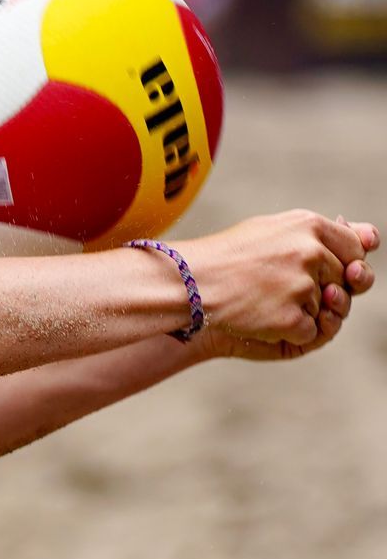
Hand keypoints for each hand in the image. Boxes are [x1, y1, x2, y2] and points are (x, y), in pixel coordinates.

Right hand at [178, 210, 376, 358]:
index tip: (317, 268)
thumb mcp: (278, 229)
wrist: (189, 283)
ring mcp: (303, 287)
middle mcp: (312, 253)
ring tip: (262, 298)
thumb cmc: (230, 256)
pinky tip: (263, 318)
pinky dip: (290, 332)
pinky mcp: (292, 318)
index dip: (341, 263)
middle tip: (279, 286)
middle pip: (343, 282)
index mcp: (310, 226)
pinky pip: (311, 332)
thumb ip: (328, 234)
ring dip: (301, 310)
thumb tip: (373, 238)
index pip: (355, 249)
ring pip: (326, 309)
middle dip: (321, 288)